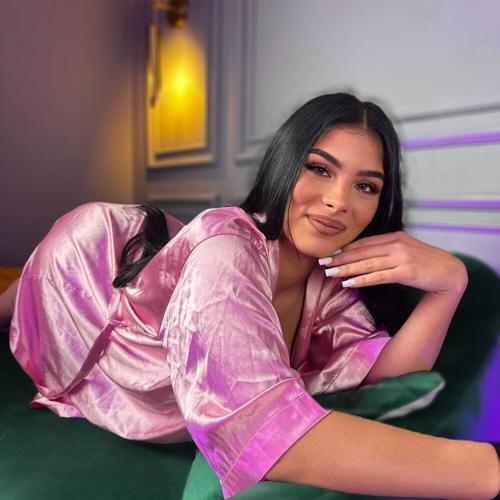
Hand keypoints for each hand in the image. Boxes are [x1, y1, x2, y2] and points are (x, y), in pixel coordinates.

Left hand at [320, 231, 467, 294]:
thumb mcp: (405, 250)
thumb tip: (364, 256)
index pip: (364, 243)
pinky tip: (349, 283)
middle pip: (361, 252)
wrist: (450, 272)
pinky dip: (362, 279)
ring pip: (367, 263)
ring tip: (330, 274)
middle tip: (322, 263)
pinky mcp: (406, 271)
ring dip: (346, 269)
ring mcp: (401, 257)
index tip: (329, 254)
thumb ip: (386, 250)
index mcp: (394, 237)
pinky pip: (378, 276)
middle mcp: (396, 244)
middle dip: (340, 258)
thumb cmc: (426, 263)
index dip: (345, 249)